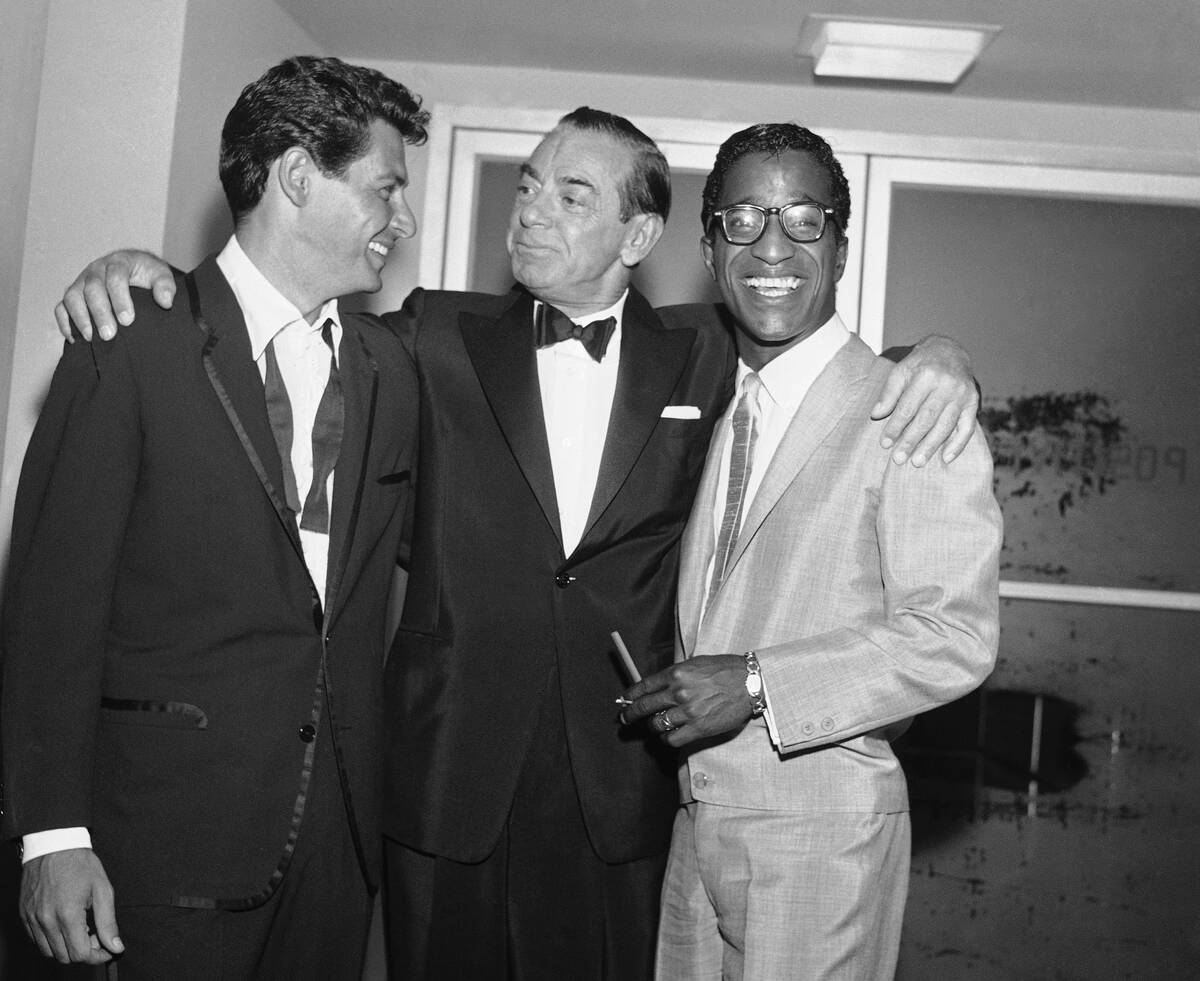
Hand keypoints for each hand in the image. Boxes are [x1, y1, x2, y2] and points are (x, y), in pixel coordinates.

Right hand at [20, 848, 123, 964]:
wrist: (54, 845)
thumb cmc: (81, 865)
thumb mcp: (103, 889)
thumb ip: (108, 922)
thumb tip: (116, 947)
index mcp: (68, 915)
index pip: (80, 954)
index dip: (96, 955)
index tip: (106, 948)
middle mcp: (46, 921)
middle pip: (64, 957)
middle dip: (82, 950)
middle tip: (94, 933)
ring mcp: (32, 919)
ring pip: (49, 951)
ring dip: (66, 946)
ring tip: (79, 926)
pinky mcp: (24, 915)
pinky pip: (36, 940)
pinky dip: (51, 938)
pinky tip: (64, 922)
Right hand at [54, 249, 174, 342]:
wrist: (134, 269)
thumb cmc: (147, 274)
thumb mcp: (161, 275)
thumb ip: (165, 285)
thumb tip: (165, 301)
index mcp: (118, 262)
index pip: (115, 277)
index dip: (120, 299)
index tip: (128, 320)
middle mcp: (96, 269)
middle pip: (92, 289)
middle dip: (100, 313)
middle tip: (109, 335)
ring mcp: (82, 281)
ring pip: (72, 296)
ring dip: (80, 318)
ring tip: (92, 337)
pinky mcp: (74, 294)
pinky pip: (61, 307)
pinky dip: (64, 322)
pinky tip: (75, 339)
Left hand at [619, 655, 752, 746]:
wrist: (750, 682)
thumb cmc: (725, 670)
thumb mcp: (696, 664)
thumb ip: (676, 675)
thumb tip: (657, 686)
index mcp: (676, 673)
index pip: (644, 686)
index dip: (630, 695)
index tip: (624, 701)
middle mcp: (679, 692)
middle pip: (644, 707)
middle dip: (630, 714)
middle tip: (625, 719)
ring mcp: (688, 711)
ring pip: (657, 724)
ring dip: (653, 727)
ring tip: (654, 726)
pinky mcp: (699, 728)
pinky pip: (673, 739)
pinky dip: (667, 739)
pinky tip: (669, 735)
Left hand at [871, 334, 977, 465]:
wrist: (949, 351)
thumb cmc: (920, 365)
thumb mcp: (901, 371)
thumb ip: (888, 393)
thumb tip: (876, 415)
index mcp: (926, 375)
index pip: (908, 407)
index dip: (895, 426)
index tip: (885, 443)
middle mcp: (947, 385)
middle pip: (926, 418)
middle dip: (911, 440)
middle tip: (899, 459)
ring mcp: (962, 395)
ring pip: (945, 425)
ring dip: (931, 446)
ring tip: (917, 462)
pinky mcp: (973, 402)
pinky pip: (967, 427)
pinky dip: (958, 444)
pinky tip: (946, 458)